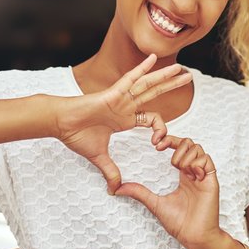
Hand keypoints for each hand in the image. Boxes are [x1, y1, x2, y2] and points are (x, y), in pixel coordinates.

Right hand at [57, 54, 192, 193]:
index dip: (161, 130)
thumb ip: (110, 171)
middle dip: (172, 85)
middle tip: (188, 77)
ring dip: (165, 77)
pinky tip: (154, 58)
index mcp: (125, 119)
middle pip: (155, 93)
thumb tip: (115, 189)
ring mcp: (120, 98)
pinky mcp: (112, 93)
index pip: (152, 119)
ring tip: (181, 68)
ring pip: (148, 85)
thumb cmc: (75, 135)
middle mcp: (126, 106)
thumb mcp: (98, 157)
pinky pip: (130, 79)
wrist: (60, 123)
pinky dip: (142, 69)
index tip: (158, 144)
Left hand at [115, 136, 219, 248]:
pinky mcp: (211, 181)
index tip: (155, 144)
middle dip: (176, 143)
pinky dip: (197, 164)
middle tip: (164, 153)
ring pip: (198, 149)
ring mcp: (203, 176)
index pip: (178, 148)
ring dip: (185, 155)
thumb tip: (118, 188)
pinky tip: (192, 175)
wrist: (194, 237)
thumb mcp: (154, 204)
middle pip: (189, 143)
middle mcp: (194, 173)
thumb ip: (139, 193)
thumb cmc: (179, 223)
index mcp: (183, 175)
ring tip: (180, 169)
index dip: (168, 141)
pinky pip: (207, 161)